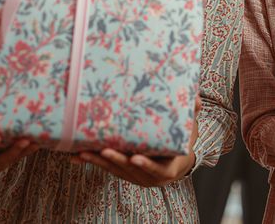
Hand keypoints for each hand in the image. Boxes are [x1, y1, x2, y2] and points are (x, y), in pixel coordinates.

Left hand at [77, 99, 200, 186]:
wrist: (178, 160)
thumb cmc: (183, 142)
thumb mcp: (189, 129)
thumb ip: (191, 113)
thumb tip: (197, 97)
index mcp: (169, 168)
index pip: (158, 169)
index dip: (147, 165)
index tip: (136, 158)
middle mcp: (151, 177)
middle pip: (131, 171)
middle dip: (116, 161)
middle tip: (104, 151)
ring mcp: (136, 177)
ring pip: (116, 171)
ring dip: (99, 163)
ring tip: (84, 153)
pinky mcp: (124, 173)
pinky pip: (107, 170)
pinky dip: (93, 163)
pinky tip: (77, 157)